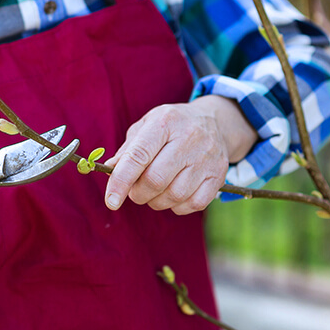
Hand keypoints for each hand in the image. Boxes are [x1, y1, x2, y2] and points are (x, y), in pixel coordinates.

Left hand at [103, 96, 257, 214]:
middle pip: (155, 180)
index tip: (111, 201)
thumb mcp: (147, 126)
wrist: (215, 122)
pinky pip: (193, 204)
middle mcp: (189, 138)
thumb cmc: (172, 127)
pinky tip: (173, 195)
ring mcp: (207, 158)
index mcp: (165, 122)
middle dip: (138, 193)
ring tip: (154, 192)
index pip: (138, 156)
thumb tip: (111, 170)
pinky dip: (177, 206)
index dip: (121, 181)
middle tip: (136, 191)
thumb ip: (128, 150)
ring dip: (156, 201)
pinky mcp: (218, 175)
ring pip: (174, 195)